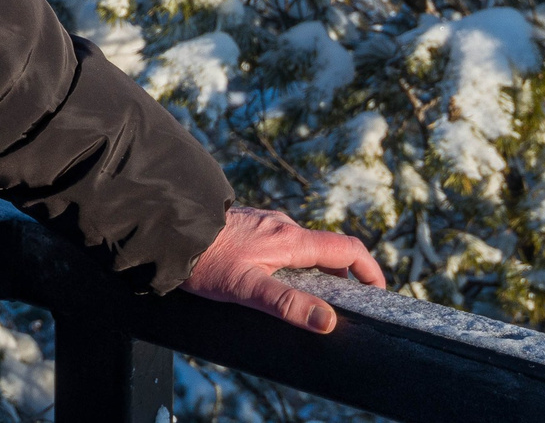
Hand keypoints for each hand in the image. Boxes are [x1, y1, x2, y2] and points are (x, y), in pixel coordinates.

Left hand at [184, 205, 384, 333]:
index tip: (378, 292)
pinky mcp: (247, 224)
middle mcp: (281, 224)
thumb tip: (329, 321)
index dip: (369, 269)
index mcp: (290, 238)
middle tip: (339, 305)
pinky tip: (271, 279)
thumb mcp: (247, 288)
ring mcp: (263, 222)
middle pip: (325, 249)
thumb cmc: (204, 259)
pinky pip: (280, 242)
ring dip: (312, 268)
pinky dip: (290, 261)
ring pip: (300, 246)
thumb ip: (287, 304)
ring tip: (304, 297)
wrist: (167, 226)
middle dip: (339, 275)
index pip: (346, 248)